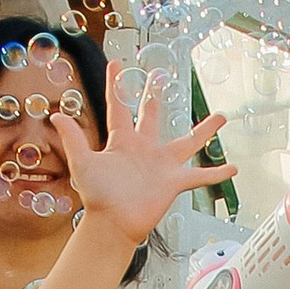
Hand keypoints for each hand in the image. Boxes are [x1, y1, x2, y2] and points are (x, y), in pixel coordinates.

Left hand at [63, 60, 228, 246]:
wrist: (112, 225)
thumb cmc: (97, 197)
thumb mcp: (83, 163)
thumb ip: (74, 138)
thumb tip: (56, 116)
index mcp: (122, 141)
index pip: (119, 106)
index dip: (116, 84)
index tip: (117, 63)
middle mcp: (144, 149)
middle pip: (152, 115)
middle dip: (156, 96)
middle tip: (161, 77)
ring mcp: (161, 165)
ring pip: (188, 142)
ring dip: (204, 130)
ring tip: (220, 117)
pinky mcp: (174, 182)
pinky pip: (200, 176)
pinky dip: (217, 173)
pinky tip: (233, 168)